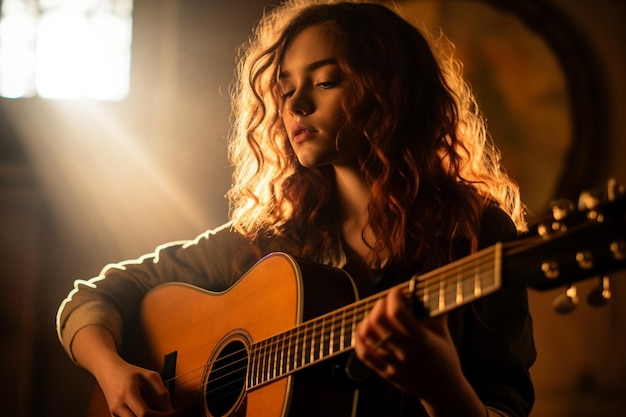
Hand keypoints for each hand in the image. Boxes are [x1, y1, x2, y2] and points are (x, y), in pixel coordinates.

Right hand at [72, 325, 177, 416]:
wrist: (109, 372)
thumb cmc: (130, 373)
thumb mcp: (150, 376)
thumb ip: (161, 392)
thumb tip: (169, 409)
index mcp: (127, 393)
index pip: (144, 413)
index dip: (162, 416)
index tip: (175, 412)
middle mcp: (118, 406)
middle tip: (168, 414)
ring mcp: (114, 414)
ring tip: (159, 412)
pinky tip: (150, 413)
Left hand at [352, 286, 464, 401]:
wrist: (444, 392)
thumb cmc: (446, 360)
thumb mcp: (444, 335)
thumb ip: (437, 313)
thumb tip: (435, 290)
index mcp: (421, 341)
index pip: (397, 313)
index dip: (393, 296)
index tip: (397, 291)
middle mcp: (405, 352)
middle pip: (378, 321)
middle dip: (379, 305)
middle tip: (386, 302)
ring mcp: (393, 364)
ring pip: (367, 336)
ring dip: (368, 320)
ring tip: (376, 316)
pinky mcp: (385, 373)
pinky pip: (363, 354)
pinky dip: (360, 339)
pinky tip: (366, 331)